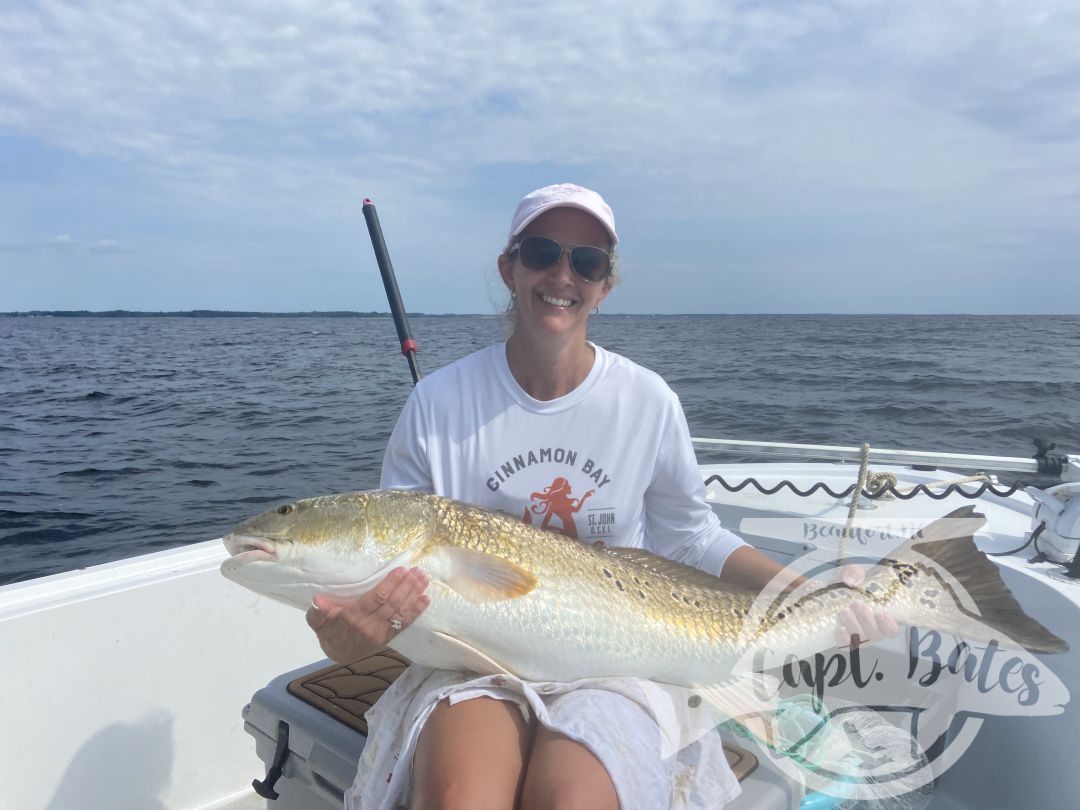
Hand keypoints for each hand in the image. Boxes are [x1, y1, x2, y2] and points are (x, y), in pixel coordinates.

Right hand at [305, 566, 429, 662]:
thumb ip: (317, 612)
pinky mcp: (389, 637)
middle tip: (418, 571)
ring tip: (424, 579)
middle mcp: (371, 626)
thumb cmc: (329, 631)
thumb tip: (317, 600)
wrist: (338, 654)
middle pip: (393, 604)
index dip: (390, 584)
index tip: (401, 570)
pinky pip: (405, 624)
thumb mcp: (317, 622)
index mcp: (354, 617)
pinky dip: (417, 611)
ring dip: (414, 595)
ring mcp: (382, 633)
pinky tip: (425, 599)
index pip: (376, 598)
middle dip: (407, 586)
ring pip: (402, 612)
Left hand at [835, 565, 900, 646]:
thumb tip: (851, 580)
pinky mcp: (843, 639)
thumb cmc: (847, 586)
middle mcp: (872, 630)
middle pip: (876, 636)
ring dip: (854, 626)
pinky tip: (839, 629)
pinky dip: (843, 639)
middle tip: (857, 604)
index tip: (881, 613)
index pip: (892, 629)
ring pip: (861, 640)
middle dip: (867, 621)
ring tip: (844, 611)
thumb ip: (854, 573)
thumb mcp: (851, 574)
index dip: (890, 626)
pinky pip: (845, 646)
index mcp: (881, 617)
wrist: (825, 593)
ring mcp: (857, 636)